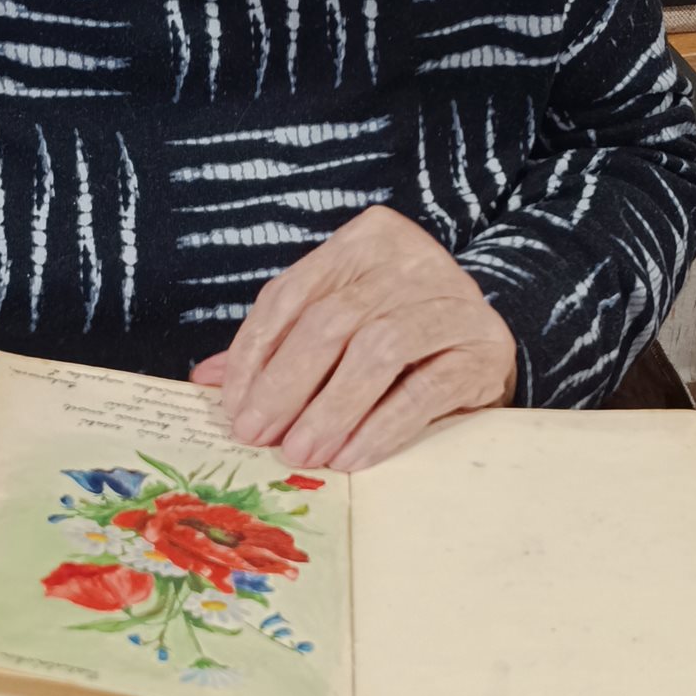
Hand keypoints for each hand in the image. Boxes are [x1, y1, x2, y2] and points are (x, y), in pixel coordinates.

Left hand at [191, 206, 517, 474]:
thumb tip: (206, 379)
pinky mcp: (483, 349)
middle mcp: (411, 260)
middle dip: (286, 385)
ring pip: (376, 351)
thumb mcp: (338, 323)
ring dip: (330, 409)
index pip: (292, 294)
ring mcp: (452, 302)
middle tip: (258, 435)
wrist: (488, 342)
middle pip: (331, 321)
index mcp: (366, 240)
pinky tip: (351, 455)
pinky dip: (380, 426)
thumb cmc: (399, 333)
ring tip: (302, 452)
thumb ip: (280, 342)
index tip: (235, 407)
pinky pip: (423, 390)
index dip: (255, 353)